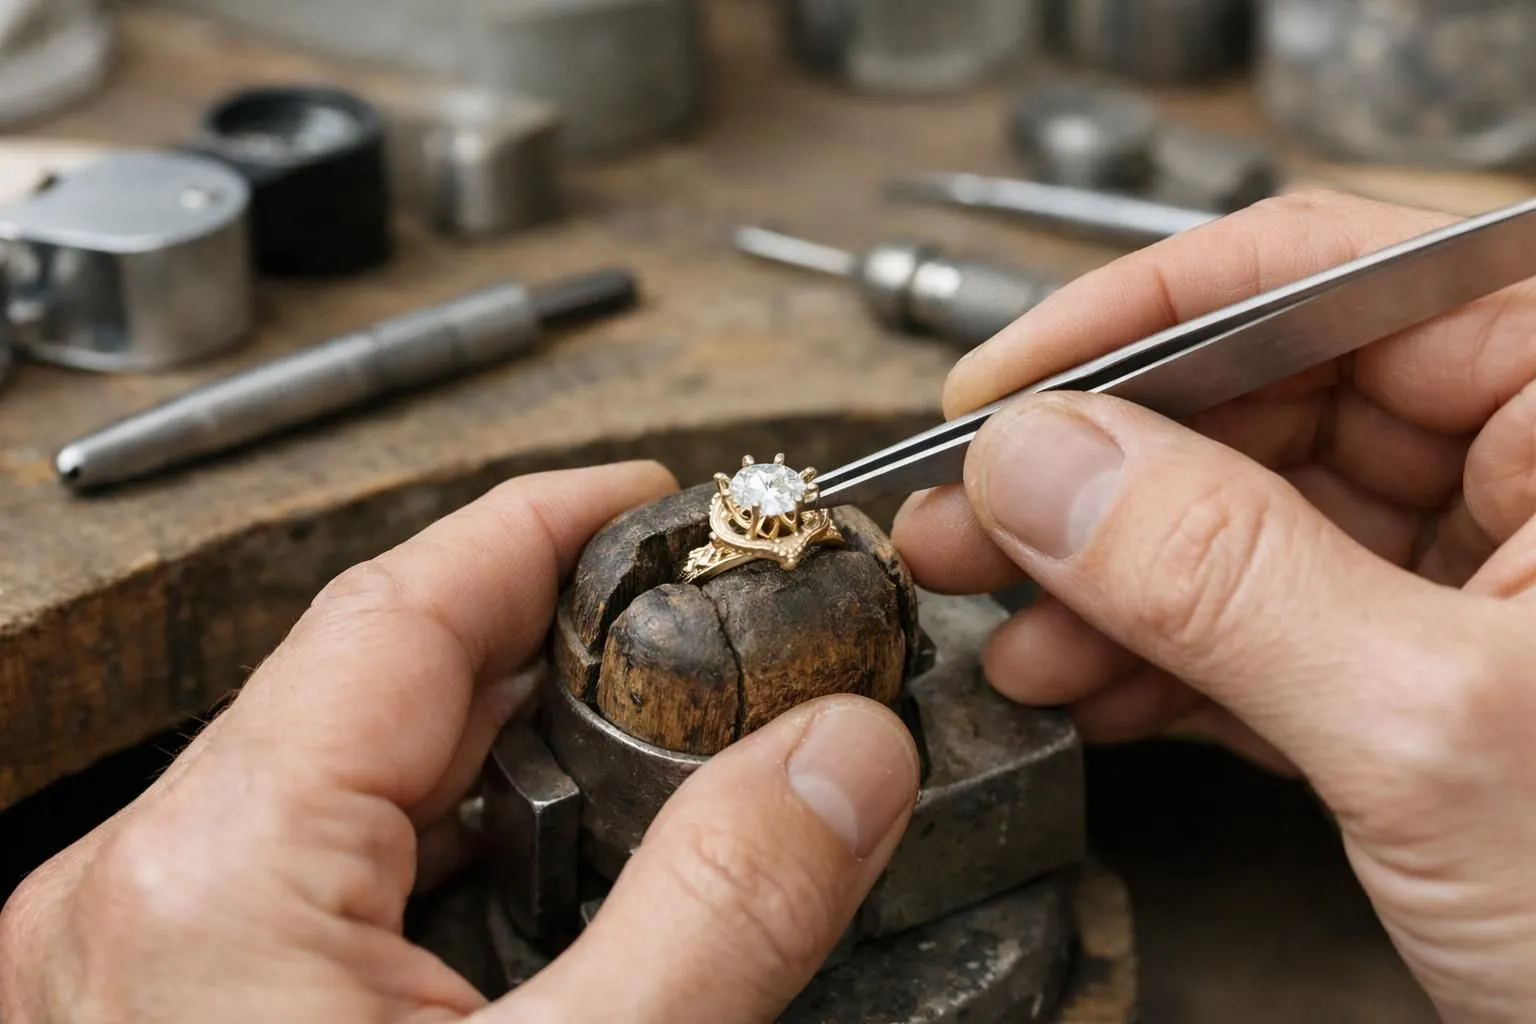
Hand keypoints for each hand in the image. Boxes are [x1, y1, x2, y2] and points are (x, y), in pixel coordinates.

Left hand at [0, 463, 918, 1023]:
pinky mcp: (179, 1007)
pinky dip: (451, 840)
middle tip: (679, 614)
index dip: (537, 524)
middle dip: (541, 634)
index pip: (397, 608)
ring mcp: (147, 955)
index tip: (645, 495)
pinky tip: (546, 867)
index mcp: (210, 880)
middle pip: (376, 683)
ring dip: (501, 740)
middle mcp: (145, 896)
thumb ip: (720, 913)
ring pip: (353, 775)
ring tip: (638, 727)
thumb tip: (844, 760)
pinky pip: (330, 865)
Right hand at [893, 190, 1535, 1023]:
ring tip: (1002, 618)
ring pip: (1244, 519)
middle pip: (1263, 398)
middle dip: (1095, 473)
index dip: (1138, 318)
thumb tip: (1043, 459)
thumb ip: (1222, 576)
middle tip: (968, 513)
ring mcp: (1478, 568)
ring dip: (1104, 578)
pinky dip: (1159, 656)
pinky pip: (1264, 622)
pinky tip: (1080, 681)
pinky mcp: (1427, 667)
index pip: (1331, 274)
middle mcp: (1535, 458)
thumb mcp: (1432, 729)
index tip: (1000, 385)